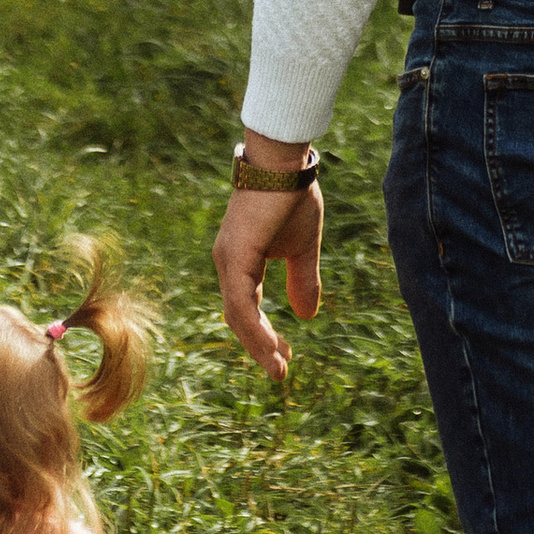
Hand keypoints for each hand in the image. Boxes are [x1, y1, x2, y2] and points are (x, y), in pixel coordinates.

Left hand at [213, 149, 323, 379]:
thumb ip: (301, 279)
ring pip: (237, 315)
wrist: (283, 163)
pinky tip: (270, 345)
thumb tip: (306, 315)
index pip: (247, 308)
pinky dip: (254, 327)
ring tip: (278, 367)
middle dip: (260, 346)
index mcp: (240, 261)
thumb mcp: (302, 247)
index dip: (264, 334)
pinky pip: (240, 303)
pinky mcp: (234, 256)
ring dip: (258, 344)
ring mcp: (227, 260)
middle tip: (280, 369)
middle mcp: (227, 263)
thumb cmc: (291, 197)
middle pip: (239, 317)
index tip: (284, 356)